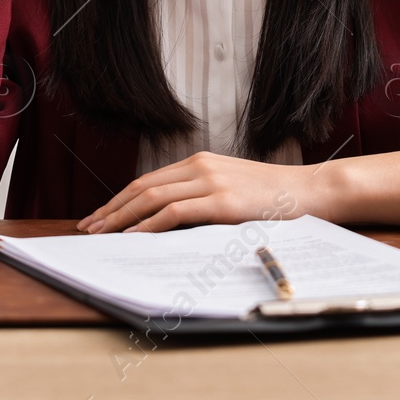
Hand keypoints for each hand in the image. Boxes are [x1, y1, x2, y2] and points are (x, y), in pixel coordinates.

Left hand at [76, 152, 320, 232]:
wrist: (311, 191)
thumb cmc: (273, 197)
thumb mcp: (232, 188)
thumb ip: (202, 196)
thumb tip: (166, 222)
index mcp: (200, 162)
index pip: (148, 180)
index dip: (119, 199)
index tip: (99, 216)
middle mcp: (200, 166)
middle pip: (142, 187)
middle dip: (111, 209)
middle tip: (88, 228)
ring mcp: (211, 182)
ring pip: (152, 198)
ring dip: (121, 218)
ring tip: (101, 235)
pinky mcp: (222, 202)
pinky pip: (174, 213)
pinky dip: (148, 225)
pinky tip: (133, 237)